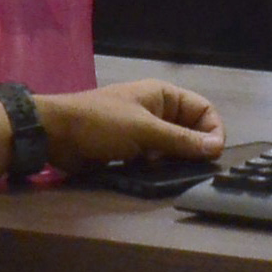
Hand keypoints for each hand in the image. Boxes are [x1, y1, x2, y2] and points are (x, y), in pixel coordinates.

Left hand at [38, 78, 223, 167]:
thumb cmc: (101, 124)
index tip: (213, 154)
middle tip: (192, 167)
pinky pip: (155, 158)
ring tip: (169, 171)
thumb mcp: (144, 131)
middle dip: (193, 148)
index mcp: (163, 95)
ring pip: (173, 147)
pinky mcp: (131, 149)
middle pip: (191, 130)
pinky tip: (152, 175)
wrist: (55, 135)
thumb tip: (217, 148)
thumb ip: (181, 140)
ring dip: (174, 160)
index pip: (203, 110)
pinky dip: (158, 167)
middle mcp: (157, 110)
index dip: (212, 130)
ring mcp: (143, 130)